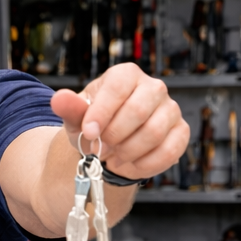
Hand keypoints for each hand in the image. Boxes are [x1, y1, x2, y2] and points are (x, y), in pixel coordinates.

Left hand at [49, 63, 188, 180]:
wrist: (111, 143)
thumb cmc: (94, 124)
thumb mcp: (76, 117)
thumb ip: (69, 108)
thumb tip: (59, 99)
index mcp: (126, 76)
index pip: (118, 87)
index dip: (102, 113)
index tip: (89, 133)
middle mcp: (153, 88)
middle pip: (138, 111)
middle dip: (114, 136)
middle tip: (101, 148)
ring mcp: (170, 109)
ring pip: (154, 133)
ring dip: (127, 152)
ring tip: (113, 156)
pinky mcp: (180, 132)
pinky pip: (168, 151)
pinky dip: (143, 165)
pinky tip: (128, 164)